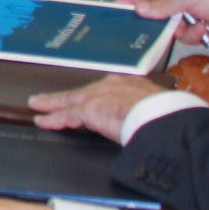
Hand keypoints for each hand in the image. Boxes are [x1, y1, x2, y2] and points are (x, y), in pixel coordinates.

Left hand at [28, 73, 165, 141]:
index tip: (87, 100)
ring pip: (71, 101)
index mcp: (133, 86)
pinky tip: (42, 120)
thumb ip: (145, 113)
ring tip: (39, 105)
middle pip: (85, 92)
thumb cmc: (169, 117)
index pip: (107, 91)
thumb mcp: (158, 111)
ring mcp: (100, 96)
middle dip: (67, 97)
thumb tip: (146, 123)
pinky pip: (67, 115)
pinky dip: (53, 118)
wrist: (166, 119)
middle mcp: (114, 86)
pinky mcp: (90, 109)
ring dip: (54, 104)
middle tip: (50, 98)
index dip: (94, 96)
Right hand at [119, 0, 208, 46]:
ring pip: (170, 26)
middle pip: (158, 9)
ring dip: (181, 28)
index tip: (120, 6)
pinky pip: (185, 36)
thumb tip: (139, 9)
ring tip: (192, 24)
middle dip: (159, 18)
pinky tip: (205, 30)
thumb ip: (162, 4)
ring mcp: (190, 14)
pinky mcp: (198, 30)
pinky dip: (194, 35)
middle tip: (149, 25)